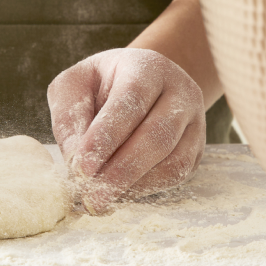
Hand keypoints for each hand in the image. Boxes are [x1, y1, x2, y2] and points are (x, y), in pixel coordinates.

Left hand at [48, 48, 205, 213]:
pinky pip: (178, 174)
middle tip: (92, 195)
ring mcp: (194, 121)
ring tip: (101, 198)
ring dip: (134, 184)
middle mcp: (179, 91)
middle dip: (121, 170)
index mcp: (146, 66)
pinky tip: (121, 192)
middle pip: (156, 135)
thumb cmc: (97, 85)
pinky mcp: (197, 147)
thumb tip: (75, 158)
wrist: (136, 82)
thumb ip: (69, 117)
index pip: (131, 100)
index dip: (106, 136)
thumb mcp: (73, 86)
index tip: (82, 166)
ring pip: (173, 160)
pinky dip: (147, 188)